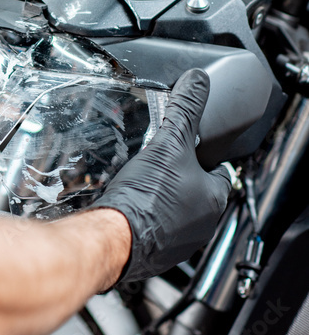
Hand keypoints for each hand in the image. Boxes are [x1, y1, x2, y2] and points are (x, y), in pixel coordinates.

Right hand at [90, 69, 231, 283]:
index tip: (189, 147)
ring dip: (162, 197)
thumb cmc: (147, 196)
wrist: (114, 236)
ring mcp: (179, 242)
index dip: (204, 155)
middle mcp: (203, 225)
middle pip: (197, 191)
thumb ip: (185, 109)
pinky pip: (155, 229)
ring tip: (142, 180)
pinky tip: (130, 203)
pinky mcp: (155, 253)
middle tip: (159, 162)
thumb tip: (198, 82)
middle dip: (180, 176)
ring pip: (176, 211)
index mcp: (214, 199)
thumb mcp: (169, 142)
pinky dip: (146, 216)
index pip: (220, 171)